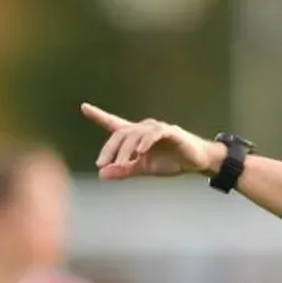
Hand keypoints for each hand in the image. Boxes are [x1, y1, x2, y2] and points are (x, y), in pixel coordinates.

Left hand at [80, 103, 223, 179]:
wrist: (196, 161)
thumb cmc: (170, 161)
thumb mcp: (143, 169)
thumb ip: (124, 171)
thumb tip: (101, 174)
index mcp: (136, 137)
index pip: (115, 124)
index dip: (99, 115)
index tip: (85, 107)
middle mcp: (144, 128)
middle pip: (121, 133)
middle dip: (110, 149)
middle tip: (102, 164)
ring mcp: (157, 129)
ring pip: (135, 134)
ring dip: (126, 150)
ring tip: (121, 163)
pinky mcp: (170, 132)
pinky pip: (155, 134)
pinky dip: (146, 142)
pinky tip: (140, 152)